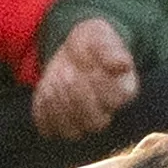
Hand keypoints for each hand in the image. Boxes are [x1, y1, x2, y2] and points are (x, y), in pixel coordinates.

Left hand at [32, 17, 137, 140]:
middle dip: (77, 98)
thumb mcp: (100, 35)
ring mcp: (81, 121)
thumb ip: (111, 49)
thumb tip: (123, 65)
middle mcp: (105, 112)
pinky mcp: (58, 123)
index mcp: (122, 91)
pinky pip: (49, 129)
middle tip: (66, 73)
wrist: (72, 49)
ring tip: (55, 80)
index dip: (100, 85)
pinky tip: (46, 89)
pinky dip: (44, 111)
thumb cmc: (91, 43)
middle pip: (95, 123)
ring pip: (72, 132)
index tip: (88, 66)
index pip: (115, 101)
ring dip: (59, 106)